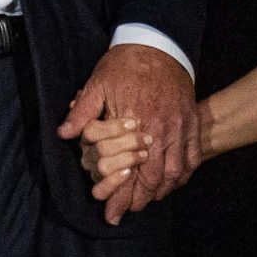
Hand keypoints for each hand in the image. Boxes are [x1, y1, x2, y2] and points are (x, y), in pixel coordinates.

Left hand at [57, 43, 198, 224]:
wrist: (158, 43)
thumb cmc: (125, 65)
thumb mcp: (98, 83)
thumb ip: (82, 111)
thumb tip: (64, 134)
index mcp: (136, 124)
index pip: (129, 170)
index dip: (120, 196)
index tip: (112, 213)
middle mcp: (160, 130)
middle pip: (153, 177)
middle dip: (140, 199)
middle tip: (128, 211)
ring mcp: (180, 127)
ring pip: (175, 171)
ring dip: (162, 190)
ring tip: (149, 200)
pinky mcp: (191, 122)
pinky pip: (192, 157)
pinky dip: (183, 174)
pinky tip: (173, 181)